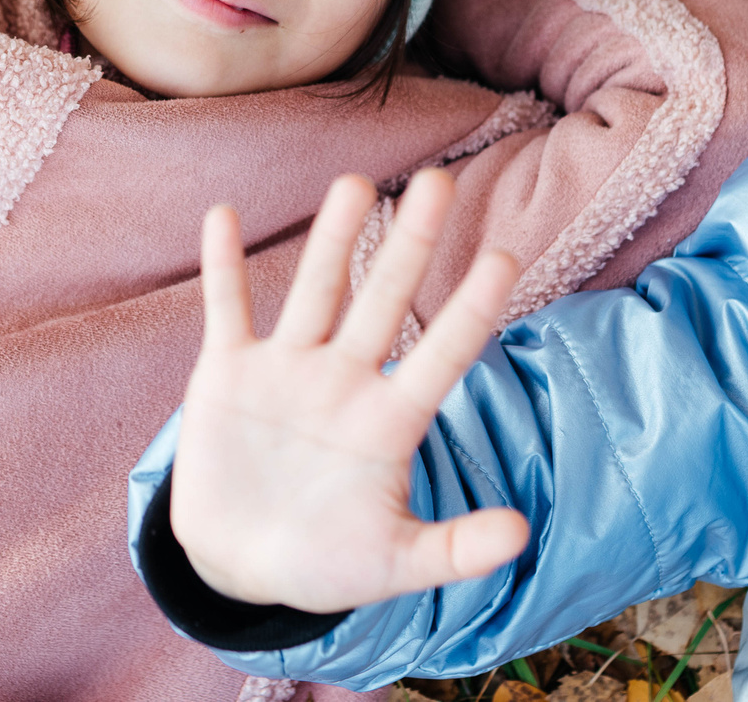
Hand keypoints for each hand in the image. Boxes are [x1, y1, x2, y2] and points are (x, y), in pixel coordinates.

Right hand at [171, 169, 528, 613]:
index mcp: (389, 423)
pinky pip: (227, 310)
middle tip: (440, 181)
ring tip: (354, 182)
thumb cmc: (327, 563)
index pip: (442, 354)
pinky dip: (223, 266)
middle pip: (384, 300)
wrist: (241, 567)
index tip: (505, 256)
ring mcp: (287, 371)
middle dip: (410, 243)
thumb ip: (455, 551)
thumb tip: (523, 534)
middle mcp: (344, 381)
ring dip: (332, 238)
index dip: (471, 309)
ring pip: (316, 292)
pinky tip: (224, 216)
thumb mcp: (394, 565)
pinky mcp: (228, 373)